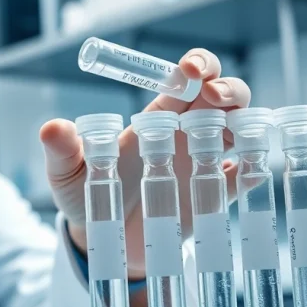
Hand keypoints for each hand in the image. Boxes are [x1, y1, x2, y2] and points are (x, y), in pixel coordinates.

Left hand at [39, 48, 250, 279]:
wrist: (104, 240)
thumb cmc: (87, 197)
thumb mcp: (68, 174)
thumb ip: (63, 151)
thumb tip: (51, 128)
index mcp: (156, 116)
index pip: (186, 78)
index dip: (195, 66)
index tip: (189, 71)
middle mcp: (187, 132)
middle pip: (223, 95)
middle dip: (226, 88)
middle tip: (212, 98)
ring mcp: (205, 162)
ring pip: (241, 127)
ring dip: (245, 120)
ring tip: (232, 128)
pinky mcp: (215, 195)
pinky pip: (245, 176)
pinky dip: (254, 167)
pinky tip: (249, 168)